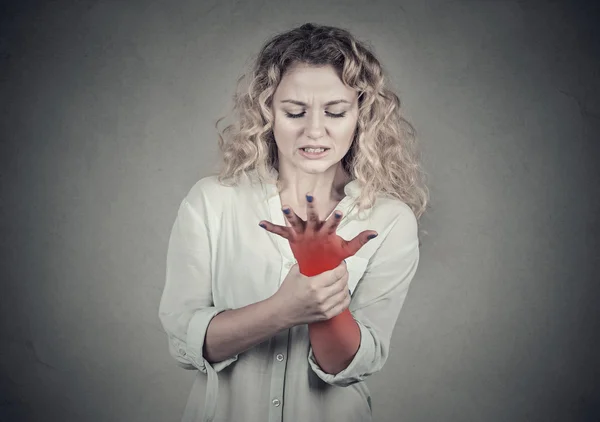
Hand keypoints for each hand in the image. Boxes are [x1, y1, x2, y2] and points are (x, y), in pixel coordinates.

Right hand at [259, 193, 377, 276]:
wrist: (318, 264)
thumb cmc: (332, 254)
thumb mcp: (346, 249)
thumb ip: (359, 241)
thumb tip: (375, 232)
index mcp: (326, 231)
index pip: (332, 223)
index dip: (335, 218)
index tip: (339, 211)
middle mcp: (314, 228)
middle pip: (313, 217)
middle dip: (312, 208)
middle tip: (311, 197)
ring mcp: (302, 232)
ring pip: (295, 221)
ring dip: (290, 214)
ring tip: (285, 207)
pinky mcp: (293, 237)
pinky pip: (281, 231)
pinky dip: (272, 227)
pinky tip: (262, 223)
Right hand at [274, 260, 350, 325]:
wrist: (281, 312)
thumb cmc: (286, 294)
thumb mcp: (294, 273)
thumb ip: (304, 263)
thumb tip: (311, 257)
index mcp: (314, 284)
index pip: (336, 274)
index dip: (342, 267)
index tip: (341, 264)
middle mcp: (321, 296)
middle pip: (342, 283)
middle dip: (345, 275)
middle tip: (342, 271)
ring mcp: (324, 307)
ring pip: (344, 294)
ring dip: (346, 286)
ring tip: (343, 281)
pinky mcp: (325, 315)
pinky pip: (342, 307)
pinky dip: (345, 299)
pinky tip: (344, 294)